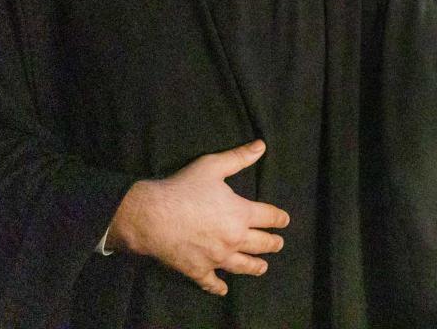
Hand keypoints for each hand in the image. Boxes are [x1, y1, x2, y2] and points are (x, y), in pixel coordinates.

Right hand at [106, 139, 288, 295]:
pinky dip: (219, 287)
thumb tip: (261, 146)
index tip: (285, 220)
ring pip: (243, 266)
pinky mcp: (198, 270)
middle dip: (272, 244)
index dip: (279, 218)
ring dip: (255, 266)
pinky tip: (224, 289)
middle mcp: (234, 238)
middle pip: (261, 244)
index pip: (268, 217)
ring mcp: (217, 258)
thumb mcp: (212, 166)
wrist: (151, 216)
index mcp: (241, 213)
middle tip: (278, 244)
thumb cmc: (183, 188)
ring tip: (263, 267)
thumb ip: (239, 157)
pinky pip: (212, 282)